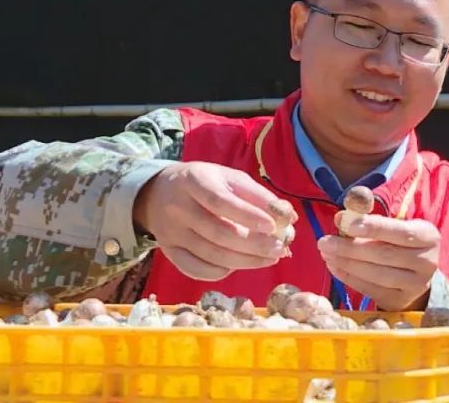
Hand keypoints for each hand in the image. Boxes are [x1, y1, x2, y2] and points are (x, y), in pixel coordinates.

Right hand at [134, 161, 294, 280]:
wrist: (159, 192)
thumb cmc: (206, 183)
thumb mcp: (229, 178)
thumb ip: (258, 195)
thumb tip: (288, 216)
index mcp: (194, 180)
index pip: (219, 201)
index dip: (247, 215)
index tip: (273, 226)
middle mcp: (178, 207)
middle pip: (217, 232)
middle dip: (254, 244)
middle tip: (280, 249)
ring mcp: (170, 232)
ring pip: (210, 254)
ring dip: (245, 261)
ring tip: (271, 258)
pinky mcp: (169, 251)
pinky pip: (196, 269)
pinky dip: (221, 271)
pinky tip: (241, 264)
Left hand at [316, 215, 439, 310]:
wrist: (419, 273)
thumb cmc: (402, 242)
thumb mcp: (395, 225)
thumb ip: (370, 218)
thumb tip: (342, 217)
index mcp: (428, 237)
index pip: (401, 232)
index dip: (374, 228)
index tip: (347, 224)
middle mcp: (426, 262)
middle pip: (385, 254)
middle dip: (350, 248)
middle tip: (324, 241)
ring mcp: (415, 285)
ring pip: (376, 274)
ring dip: (347, 263)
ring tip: (327, 253)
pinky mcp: (400, 300)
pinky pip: (370, 289)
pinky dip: (349, 277)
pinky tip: (335, 266)